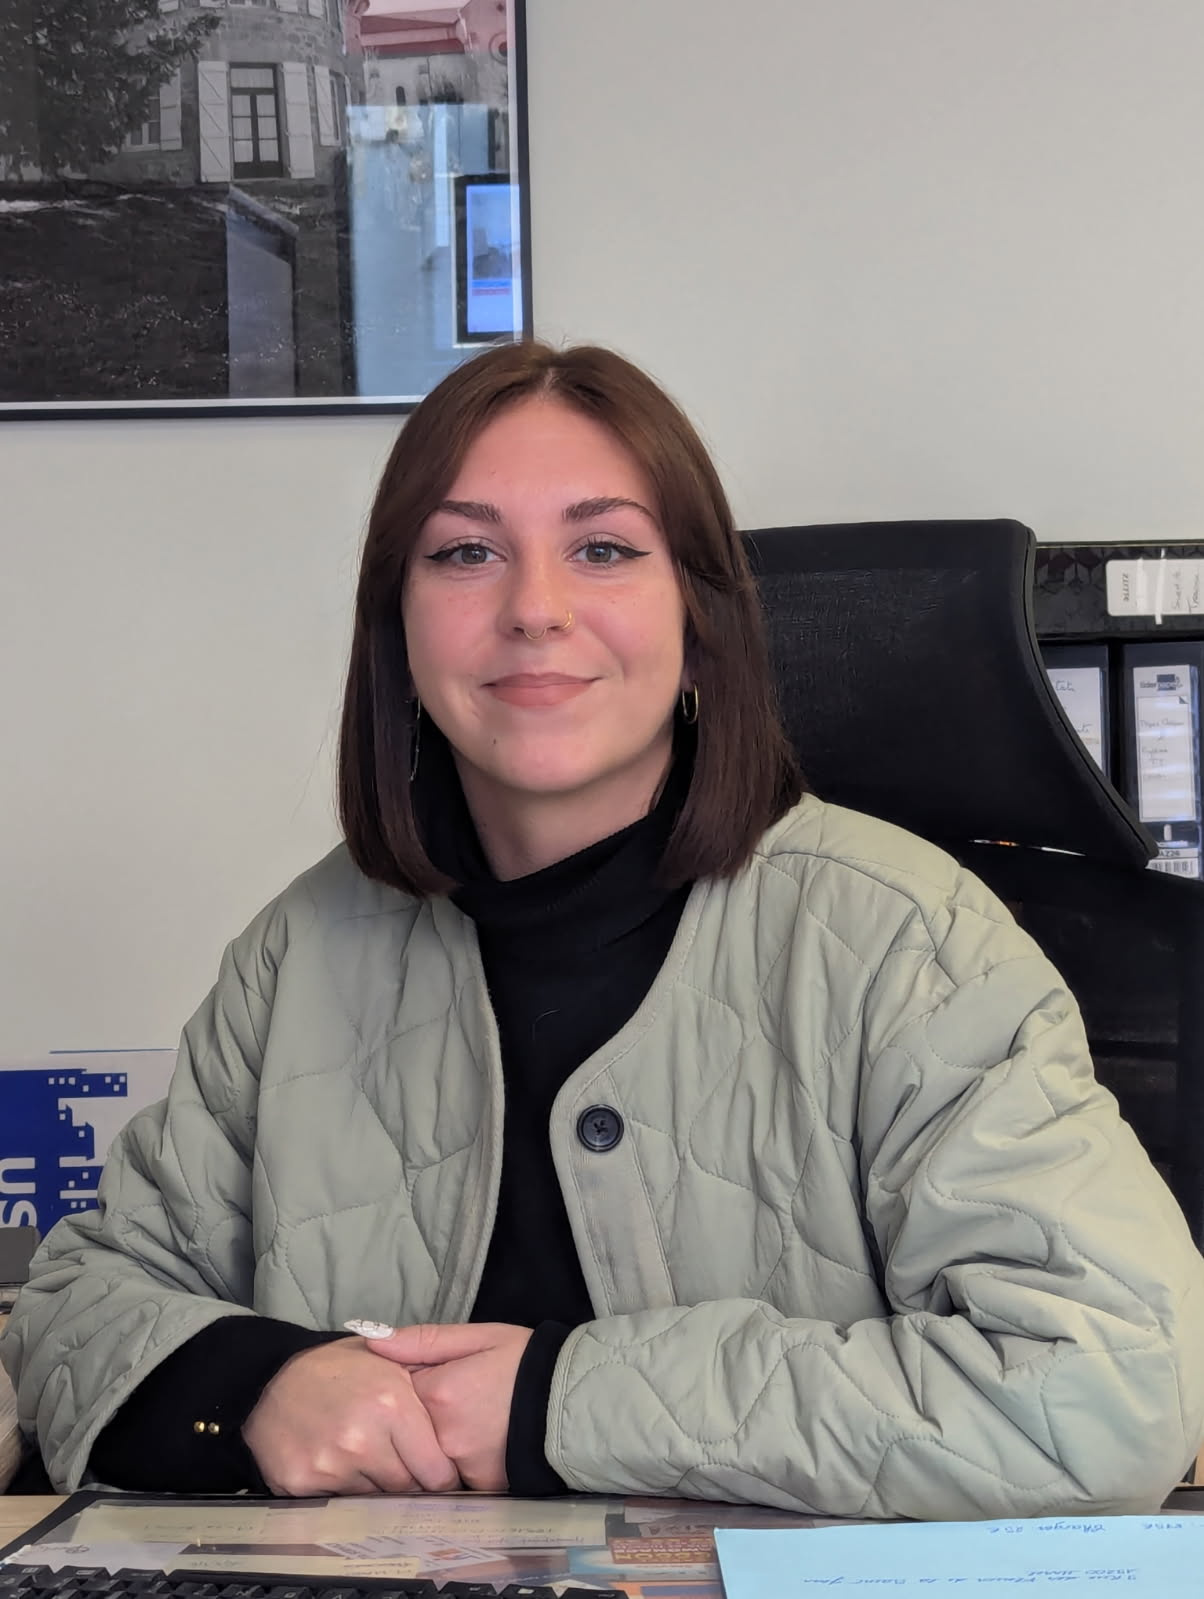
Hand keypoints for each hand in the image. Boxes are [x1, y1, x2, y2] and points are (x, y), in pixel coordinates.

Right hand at [242, 1336, 460, 1496]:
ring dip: (374, 1484)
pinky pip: (340, 1503)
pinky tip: (336, 1464)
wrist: (270, 1380)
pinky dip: (343, 1490)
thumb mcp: (388, 1360)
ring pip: (375, 1498)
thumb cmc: (338, 1369)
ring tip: (363, 1457)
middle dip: (408, 1479)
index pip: (436, 1471)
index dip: (439, 1473)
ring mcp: (332, 1464)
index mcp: (393, 1404)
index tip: (435, 1471)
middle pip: (407, 1488)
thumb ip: (426, 1384)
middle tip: (397, 1460)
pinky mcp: (303, 1484)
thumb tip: (462, 1417)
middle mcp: (364, 1438)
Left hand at [366, 1322, 532, 1490]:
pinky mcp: (481, 1486)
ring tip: (464, 1422)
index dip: (402, 1387)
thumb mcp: (478, 1337)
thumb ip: (423, 1340)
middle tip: (448, 1402)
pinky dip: (459, 1463)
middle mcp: (442, 1434)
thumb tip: (373, 1340)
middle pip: (406, 1433)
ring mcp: (461, 1465)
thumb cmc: (525, 1361)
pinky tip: (478, 1443)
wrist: (574, 1398)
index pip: (392, 1395)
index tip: (422, 1380)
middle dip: (416, 1420)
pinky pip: (454, 1477)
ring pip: (427, 1459)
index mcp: (437, 1392)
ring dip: (435, 1444)